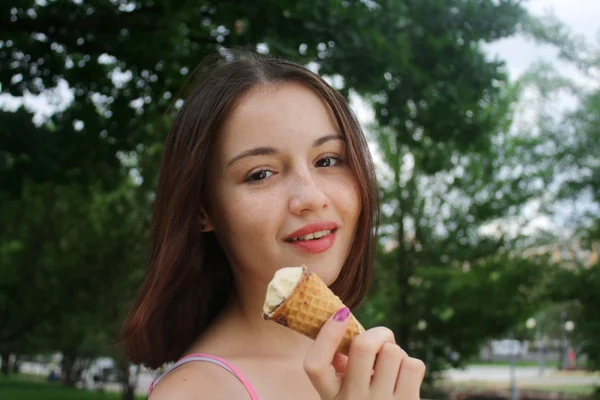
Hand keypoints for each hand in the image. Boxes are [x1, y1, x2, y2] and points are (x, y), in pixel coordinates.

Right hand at [304, 307, 424, 398]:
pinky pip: (413, 365)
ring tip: (392, 366)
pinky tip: (404, 378)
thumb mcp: (343, 391)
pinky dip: (411, 364)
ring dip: (396, 352)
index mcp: (329, 396)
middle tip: (382, 340)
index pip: (315, 365)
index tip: (341, 313)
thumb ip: (341, 365)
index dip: (327, 334)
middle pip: (364, 346)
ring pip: (393, 352)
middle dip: (378, 333)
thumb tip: (343, 320)